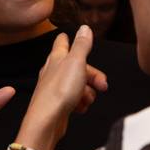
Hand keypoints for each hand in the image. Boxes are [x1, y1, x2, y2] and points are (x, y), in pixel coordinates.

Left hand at [17, 27, 107, 149]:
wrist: (47, 120)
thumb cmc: (59, 91)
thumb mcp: (76, 62)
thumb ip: (82, 44)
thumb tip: (84, 28)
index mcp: (57, 57)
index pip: (63, 41)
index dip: (72, 40)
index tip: (82, 42)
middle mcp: (54, 70)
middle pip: (78, 66)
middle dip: (92, 75)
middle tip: (102, 85)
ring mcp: (55, 87)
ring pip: (78, 84)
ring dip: (88, 91)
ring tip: (86, 99)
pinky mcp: (57, 103)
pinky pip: (74, 99)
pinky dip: (80, 103)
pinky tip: (80, 108)